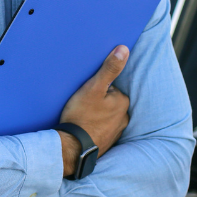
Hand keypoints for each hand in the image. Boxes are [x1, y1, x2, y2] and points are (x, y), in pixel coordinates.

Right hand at [58, 45, 130, 173]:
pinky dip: (93, 126)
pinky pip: (101, 128)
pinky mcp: (107, 142)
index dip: (95, 88)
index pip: (109, 87)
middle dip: (97, 101)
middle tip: (81, 105)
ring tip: (81, 116)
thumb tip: (124, 49)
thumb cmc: (81, 116)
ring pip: (105, 115)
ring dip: (95, 114)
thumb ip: (109, 69)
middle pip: (108, 101)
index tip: (85, 94)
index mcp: (122, 102)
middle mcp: (124, 117)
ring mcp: (116, 131)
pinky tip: (83, 127)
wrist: (72, 148)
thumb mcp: (93, 88)